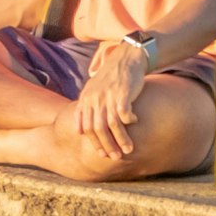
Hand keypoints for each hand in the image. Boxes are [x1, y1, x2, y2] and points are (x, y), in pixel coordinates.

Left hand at [70, 40, 146, 159]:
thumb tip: (80, 130)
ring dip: (121, 139)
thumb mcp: (92, 90)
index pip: (86, 127)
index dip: (94, 142)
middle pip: (98, 129)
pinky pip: (125, 114)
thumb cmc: (111, 77)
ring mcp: (108, 96)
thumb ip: (85, 108)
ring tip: (129, 149)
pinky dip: (130, 121)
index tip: (102, 153)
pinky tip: (136, 121)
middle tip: (115, 157)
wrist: (126, 58)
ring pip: (113, 125)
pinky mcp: (123, 92)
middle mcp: (95, 98)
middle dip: (107, 145)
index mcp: (86, 99)